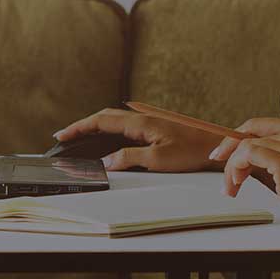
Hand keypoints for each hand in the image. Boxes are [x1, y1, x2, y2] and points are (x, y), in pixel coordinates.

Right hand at [53, 107, 222, 171]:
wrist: (217, 145)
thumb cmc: (193, 151)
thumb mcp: (158, 160)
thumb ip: (129, 158)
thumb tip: (106, 161)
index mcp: (139, 123)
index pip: (100, 121)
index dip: (78, 128)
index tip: (62, 135)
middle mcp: (142, 117)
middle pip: (104, 116)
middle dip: (82, 125)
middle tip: (66, 136)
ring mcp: (149, 119)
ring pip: (114, 118)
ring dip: (95, 125)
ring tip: (81, 136)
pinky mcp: (155, 124)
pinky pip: (125, 123)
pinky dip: (109, 128)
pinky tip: (108, 137)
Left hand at [208, 87, 279, 216]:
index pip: (257, 124)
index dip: (235, 137)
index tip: (220, 153)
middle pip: (248, 134)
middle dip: (229, 153)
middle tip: (222, 172)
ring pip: (245, 146)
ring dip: (232, 168)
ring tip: (232, 186)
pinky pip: (248, 155)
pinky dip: (237, 168)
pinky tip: (238, 183)